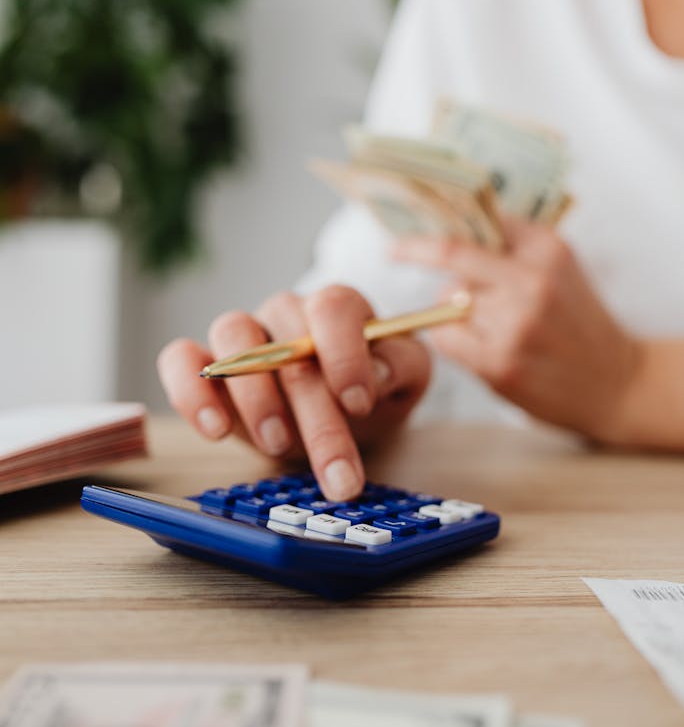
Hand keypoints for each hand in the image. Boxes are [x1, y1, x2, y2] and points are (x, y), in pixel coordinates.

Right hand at [157, 285, 429, 500]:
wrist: (342, 416)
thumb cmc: (372, 390)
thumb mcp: (405, 379)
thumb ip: (401, 366)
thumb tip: (378, 372)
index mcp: (336, 308)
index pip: (332, 306)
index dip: (344, 353)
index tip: (359, 404)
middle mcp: (286, 311)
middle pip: (287, 340)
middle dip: (315, 413)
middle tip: (338, 474)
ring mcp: (243, 335)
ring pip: (232, 337)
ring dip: (256, 396)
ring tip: (279, 445)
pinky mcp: (206, 366)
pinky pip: (181, 359)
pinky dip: (190, 390)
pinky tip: (215, 430)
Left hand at [392, 220, 642, 444]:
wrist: (619, 383)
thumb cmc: (577, 321)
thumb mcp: (559, 266)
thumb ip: (511, 243)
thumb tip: (448, 221)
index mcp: (547, 249)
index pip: (475, 222)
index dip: (435, 222)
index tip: (401, 229)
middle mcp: (532, 280)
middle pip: (451, 258)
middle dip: (419, 256)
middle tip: (399, 255)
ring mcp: (516, 323)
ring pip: (447, 301)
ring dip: (455, 311)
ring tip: (492, 328)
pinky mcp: (501, 363)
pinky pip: (445, 337)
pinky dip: (451, 339)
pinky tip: (479, 347)